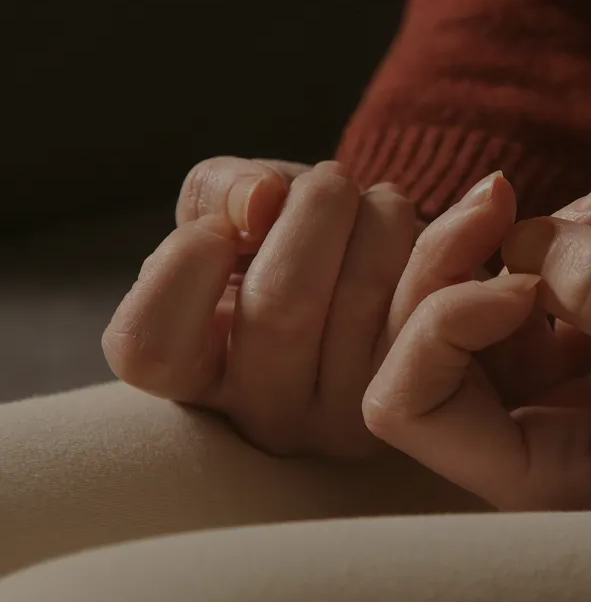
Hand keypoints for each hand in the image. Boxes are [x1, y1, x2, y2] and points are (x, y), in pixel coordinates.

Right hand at [104, 160, 414, 456]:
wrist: (376, 284)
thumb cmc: (283, 245)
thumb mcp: (228, 212)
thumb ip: (216, 193)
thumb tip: (258, 201)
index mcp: (195, 375)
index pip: (148, 346)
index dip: (181, 267)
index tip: (221, 229)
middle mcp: (262, 413)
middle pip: (280, 303)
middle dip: (314, 208)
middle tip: (330, 182)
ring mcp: (340, 420)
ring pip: (360, 296)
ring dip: (377, 214)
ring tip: (378, 203)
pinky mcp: (409, 396)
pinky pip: (424, 306)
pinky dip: (431, 240)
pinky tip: (423, 221)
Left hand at [363, 183, 590, 510]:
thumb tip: (519, 239)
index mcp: (538, 476)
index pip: (402, 404)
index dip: (437, 322)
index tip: (522, 280)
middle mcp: (530, 444)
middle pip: (423, 343)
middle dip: (456, 257)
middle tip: (509, 190)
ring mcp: (558, 401)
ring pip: (482, 306)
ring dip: (534, 238)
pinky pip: (550, 296)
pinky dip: (584, 250)